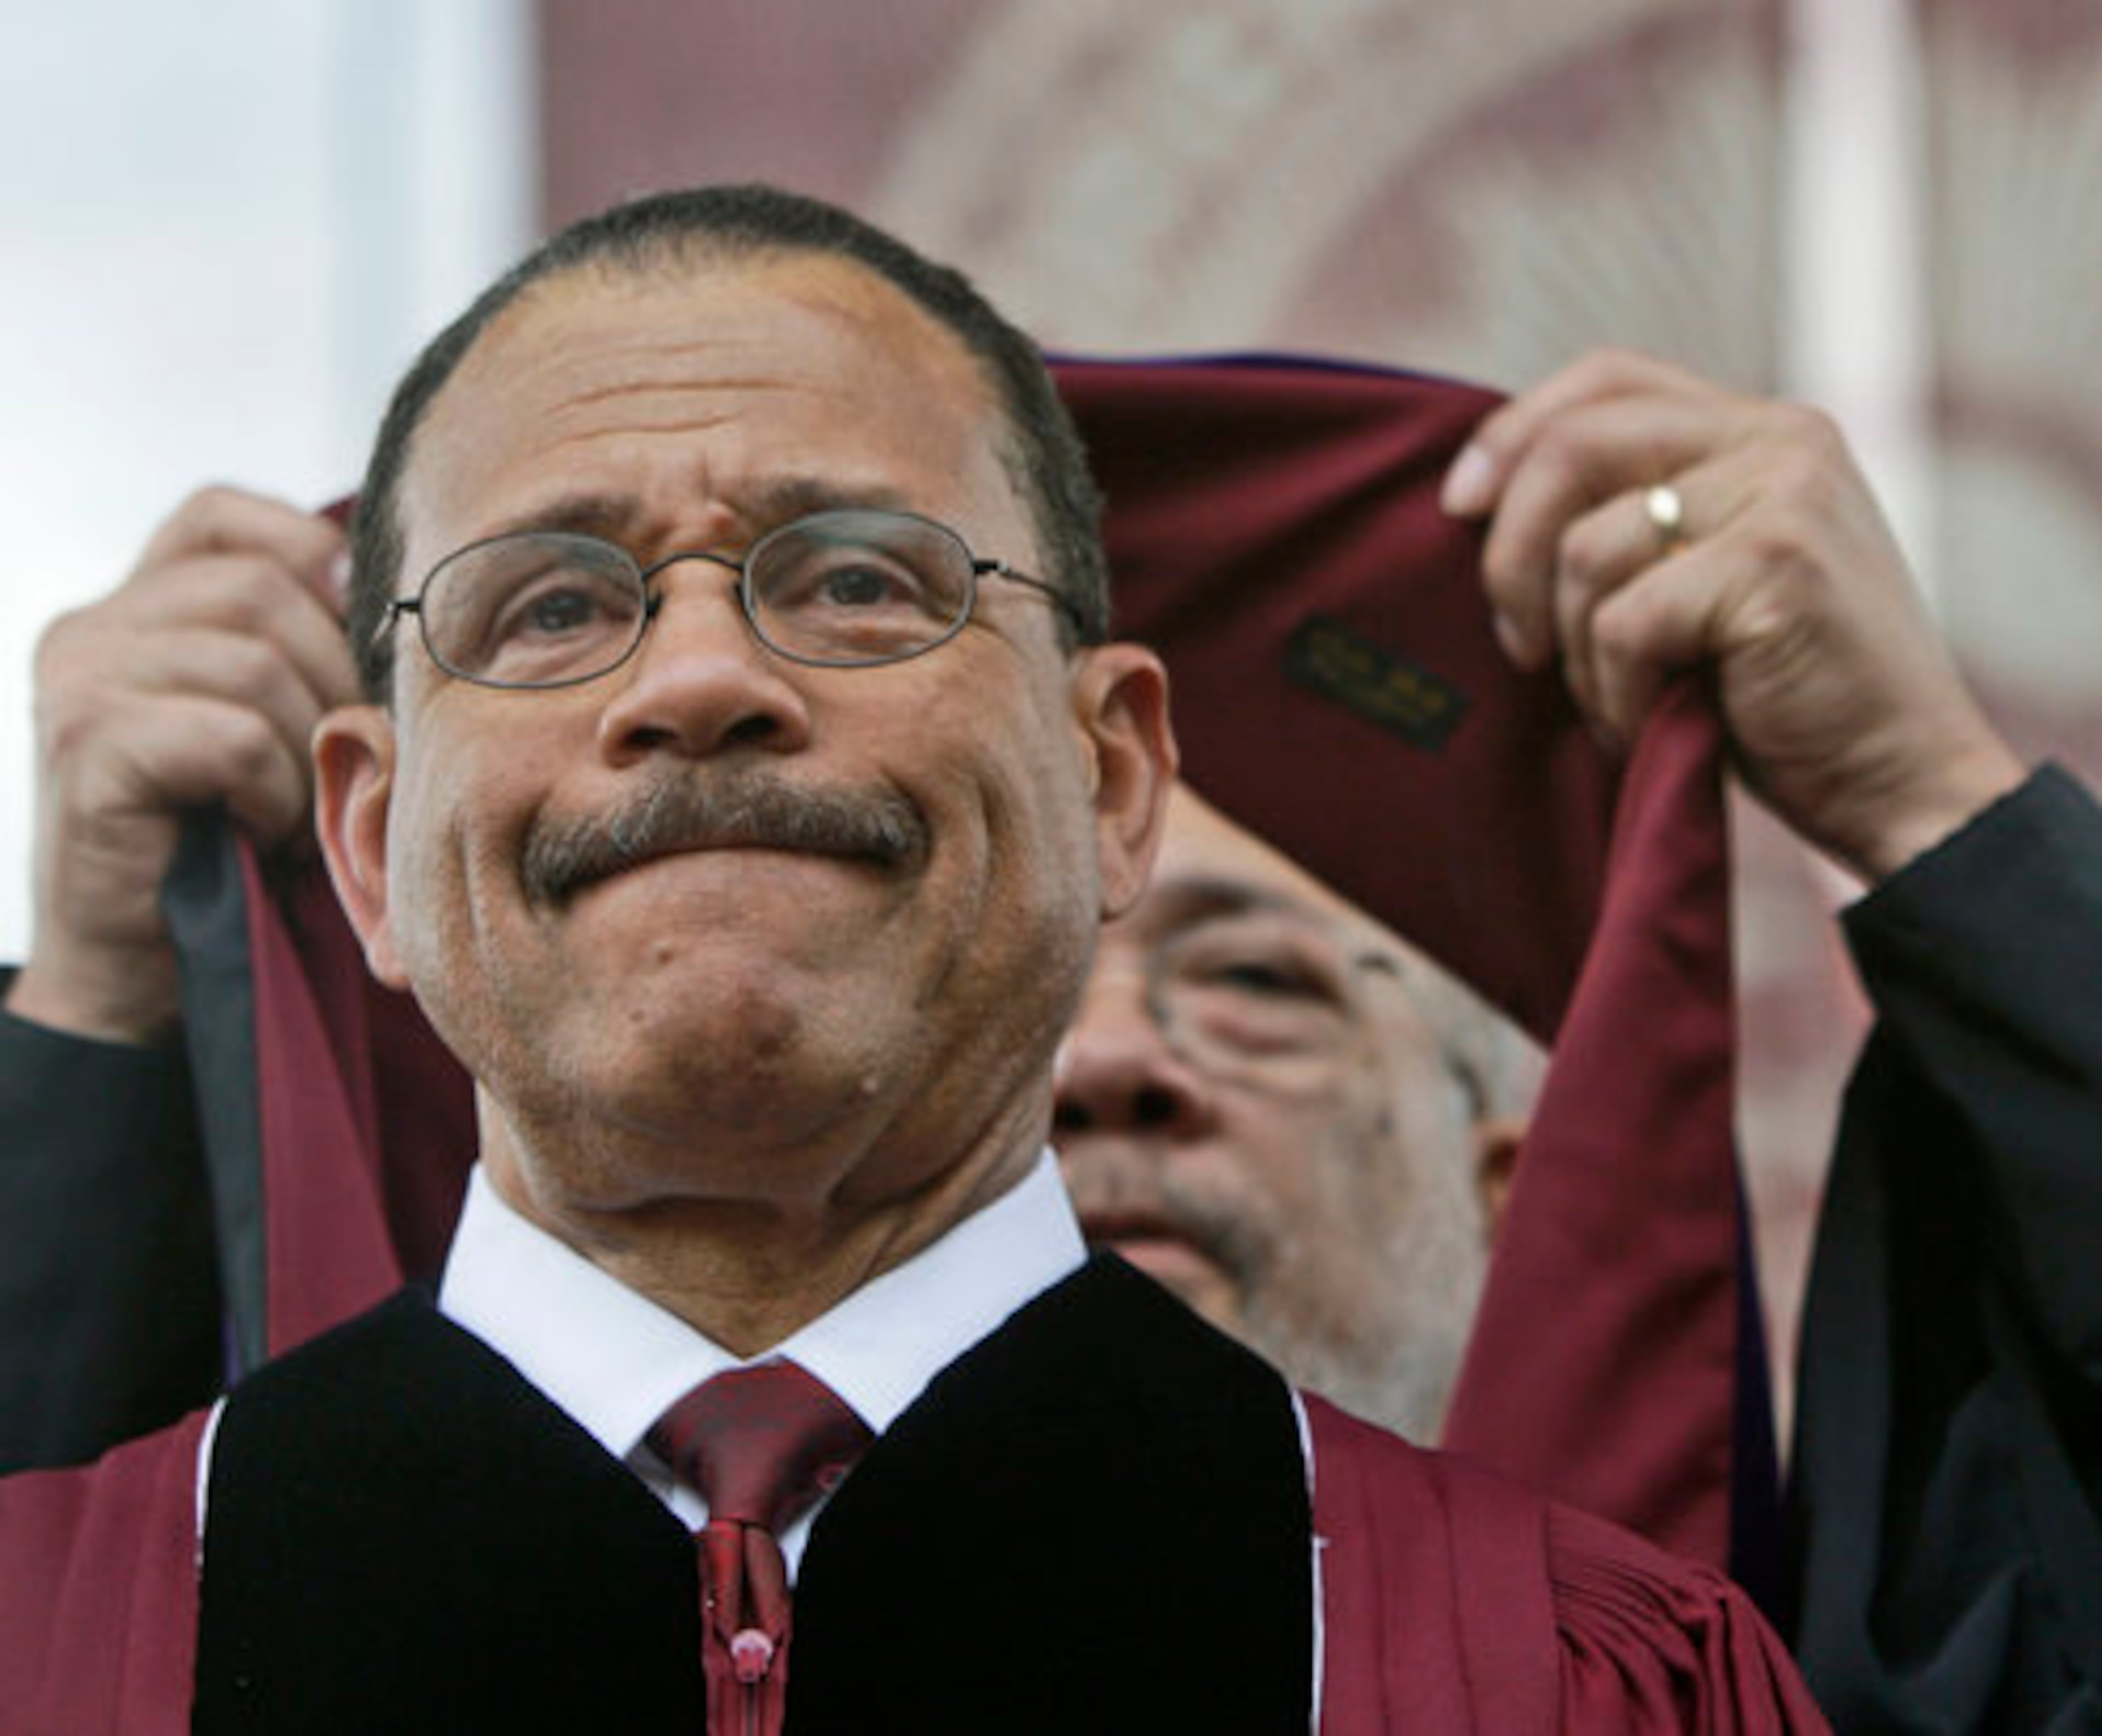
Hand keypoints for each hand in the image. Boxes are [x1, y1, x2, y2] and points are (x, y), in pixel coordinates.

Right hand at [6, 487, 356, 1042]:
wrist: (139, 968)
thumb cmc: (231, 844)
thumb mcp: (270, 724)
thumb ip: (299, 647)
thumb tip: (391, 590)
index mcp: (135, 605)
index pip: (224, 514)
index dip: (308, 554)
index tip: (355, 630)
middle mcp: (92, 628)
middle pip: (260, 587)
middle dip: (332, 672)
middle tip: (336, 754)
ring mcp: (79, 684)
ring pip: (255, 660)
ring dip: (304, 743)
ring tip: (291, 803)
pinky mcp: (87, 750)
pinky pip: (233, 736)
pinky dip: (272, 790)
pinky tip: (261, 829)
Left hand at [1440, 349, 2024, 880]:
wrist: (1903, 783)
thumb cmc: (1782, 699)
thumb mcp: (1702, 580)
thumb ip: (1635, 517)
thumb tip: (1483, 501)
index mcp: (1761, 429)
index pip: (1605, 380)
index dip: (1511, 434)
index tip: (1456, 508)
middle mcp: (1780, 439)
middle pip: (1573, 447)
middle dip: (1510, 554)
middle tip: (1519, 645)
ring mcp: (1785, 494)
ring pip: (1586, 550)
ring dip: (1575, 651)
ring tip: (1619, 702)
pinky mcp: (1775, 565)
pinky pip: (1623, 623)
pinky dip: (1615, 693)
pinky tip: (1651, 725)